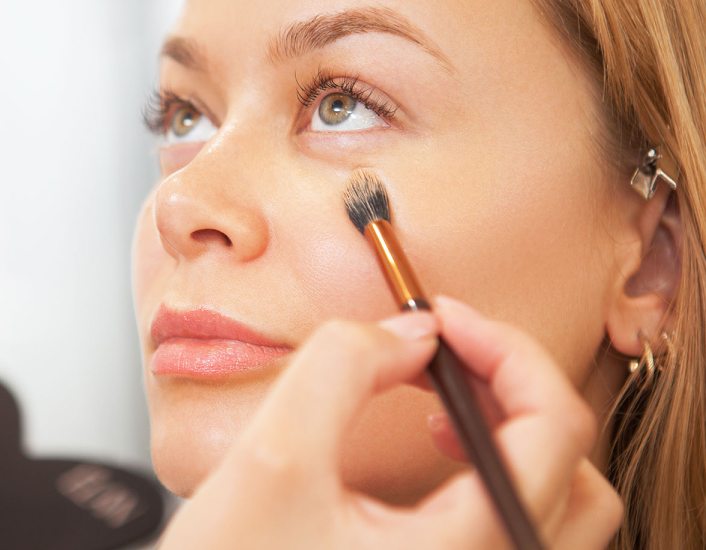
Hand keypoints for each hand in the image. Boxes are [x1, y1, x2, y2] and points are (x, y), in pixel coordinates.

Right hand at [159, 296, 621, 548]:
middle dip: (513, 381)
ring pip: (557, 494)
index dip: (506, 349)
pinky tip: (441, 444)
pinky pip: (521, 516)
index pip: (554, 427)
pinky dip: (496, 462)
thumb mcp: (272, 458)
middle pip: (573, 462)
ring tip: (445, 397)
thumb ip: (342, 367)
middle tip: (450, 349)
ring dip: (512, 424)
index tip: (445, 318)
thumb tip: (410, 333)